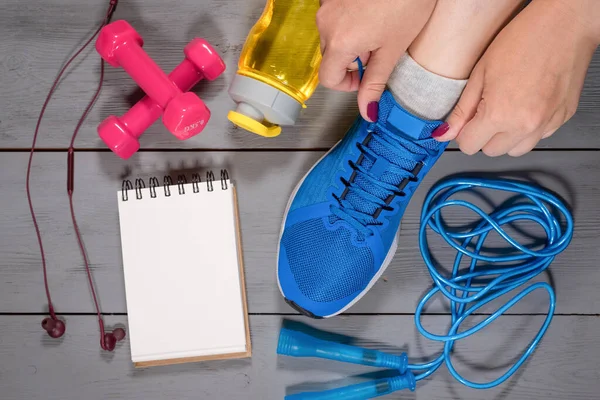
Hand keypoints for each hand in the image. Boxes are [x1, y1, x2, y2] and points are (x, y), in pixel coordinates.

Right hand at [316, 0, 435, 120]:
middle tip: (379, 51)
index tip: (365, 79)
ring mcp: (328, 5)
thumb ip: (376, 83)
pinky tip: (373, 15)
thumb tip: (367, 111)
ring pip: (333, 37)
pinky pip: (336, 19)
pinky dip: (350, 24)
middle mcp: (326, 23)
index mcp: (339, 42)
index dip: (348, 85)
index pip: (328, 79)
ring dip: (352, 42)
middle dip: (352, 61)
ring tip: (378, 29)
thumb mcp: (393, 49)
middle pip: (330, 57)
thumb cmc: (407, 1)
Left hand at [434, 0, 599, 156]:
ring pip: (516, 150)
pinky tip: (527, 105)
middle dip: (484, 135)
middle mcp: (525, 125)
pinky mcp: (563, 118)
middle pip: (491, 151)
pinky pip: (539, 137)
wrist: (565, 24)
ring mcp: (547, 124)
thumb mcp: (480, 73)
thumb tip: (445, 134)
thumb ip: (462, 110)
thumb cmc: (524, 39)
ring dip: (507, 137)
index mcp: (500, 114)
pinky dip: (529, 129)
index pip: (469, 145)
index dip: (463, 133)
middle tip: (487, 109)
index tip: (466, 120)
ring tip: (508, 108)